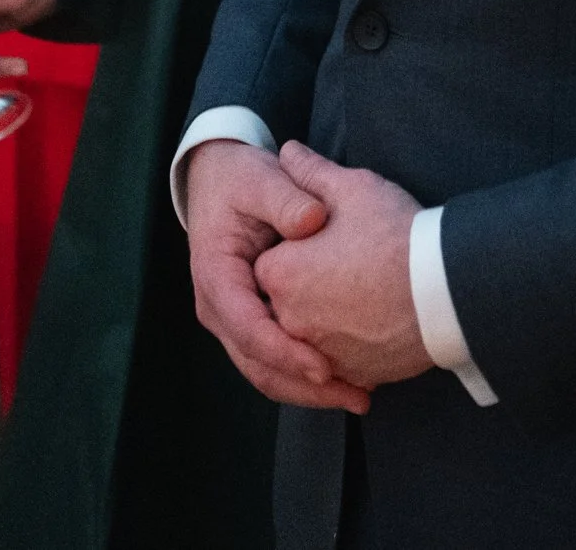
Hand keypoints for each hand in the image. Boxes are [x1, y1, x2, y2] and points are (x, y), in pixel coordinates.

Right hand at [186, 141, 370, 413]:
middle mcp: (220, 308)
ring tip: (359, 396)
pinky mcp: (252, 321)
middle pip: (258, 365)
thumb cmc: (240, 179)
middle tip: (356, 396)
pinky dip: (307, 375)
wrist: (219, 179)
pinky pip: (275, 359)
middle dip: (306, 388)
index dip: (285, 352)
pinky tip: (347, 377)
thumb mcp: (260, 179)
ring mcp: (234, 319)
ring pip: (267, 372)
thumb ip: (286, 198)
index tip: (324, 367)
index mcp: (216, 277)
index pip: (248, 328)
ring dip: (309, 391)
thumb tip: (313, 221)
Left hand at [257, 144, 432, 389]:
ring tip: (365, 290)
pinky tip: (375, 319)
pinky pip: (340, 358)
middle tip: (348, 260)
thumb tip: (287, 152)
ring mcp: (321, 352)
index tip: (325, 235)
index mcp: (281, 274)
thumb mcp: (353, 187)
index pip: (271, 259)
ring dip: (329, 315)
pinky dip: (351, 342)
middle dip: (309, 281)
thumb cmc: (394, 234)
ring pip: (313, 332)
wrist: (444, 289)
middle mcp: (290, 321)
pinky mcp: (351, 372)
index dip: (296, 245)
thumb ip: (311, 171)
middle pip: (287, 299)